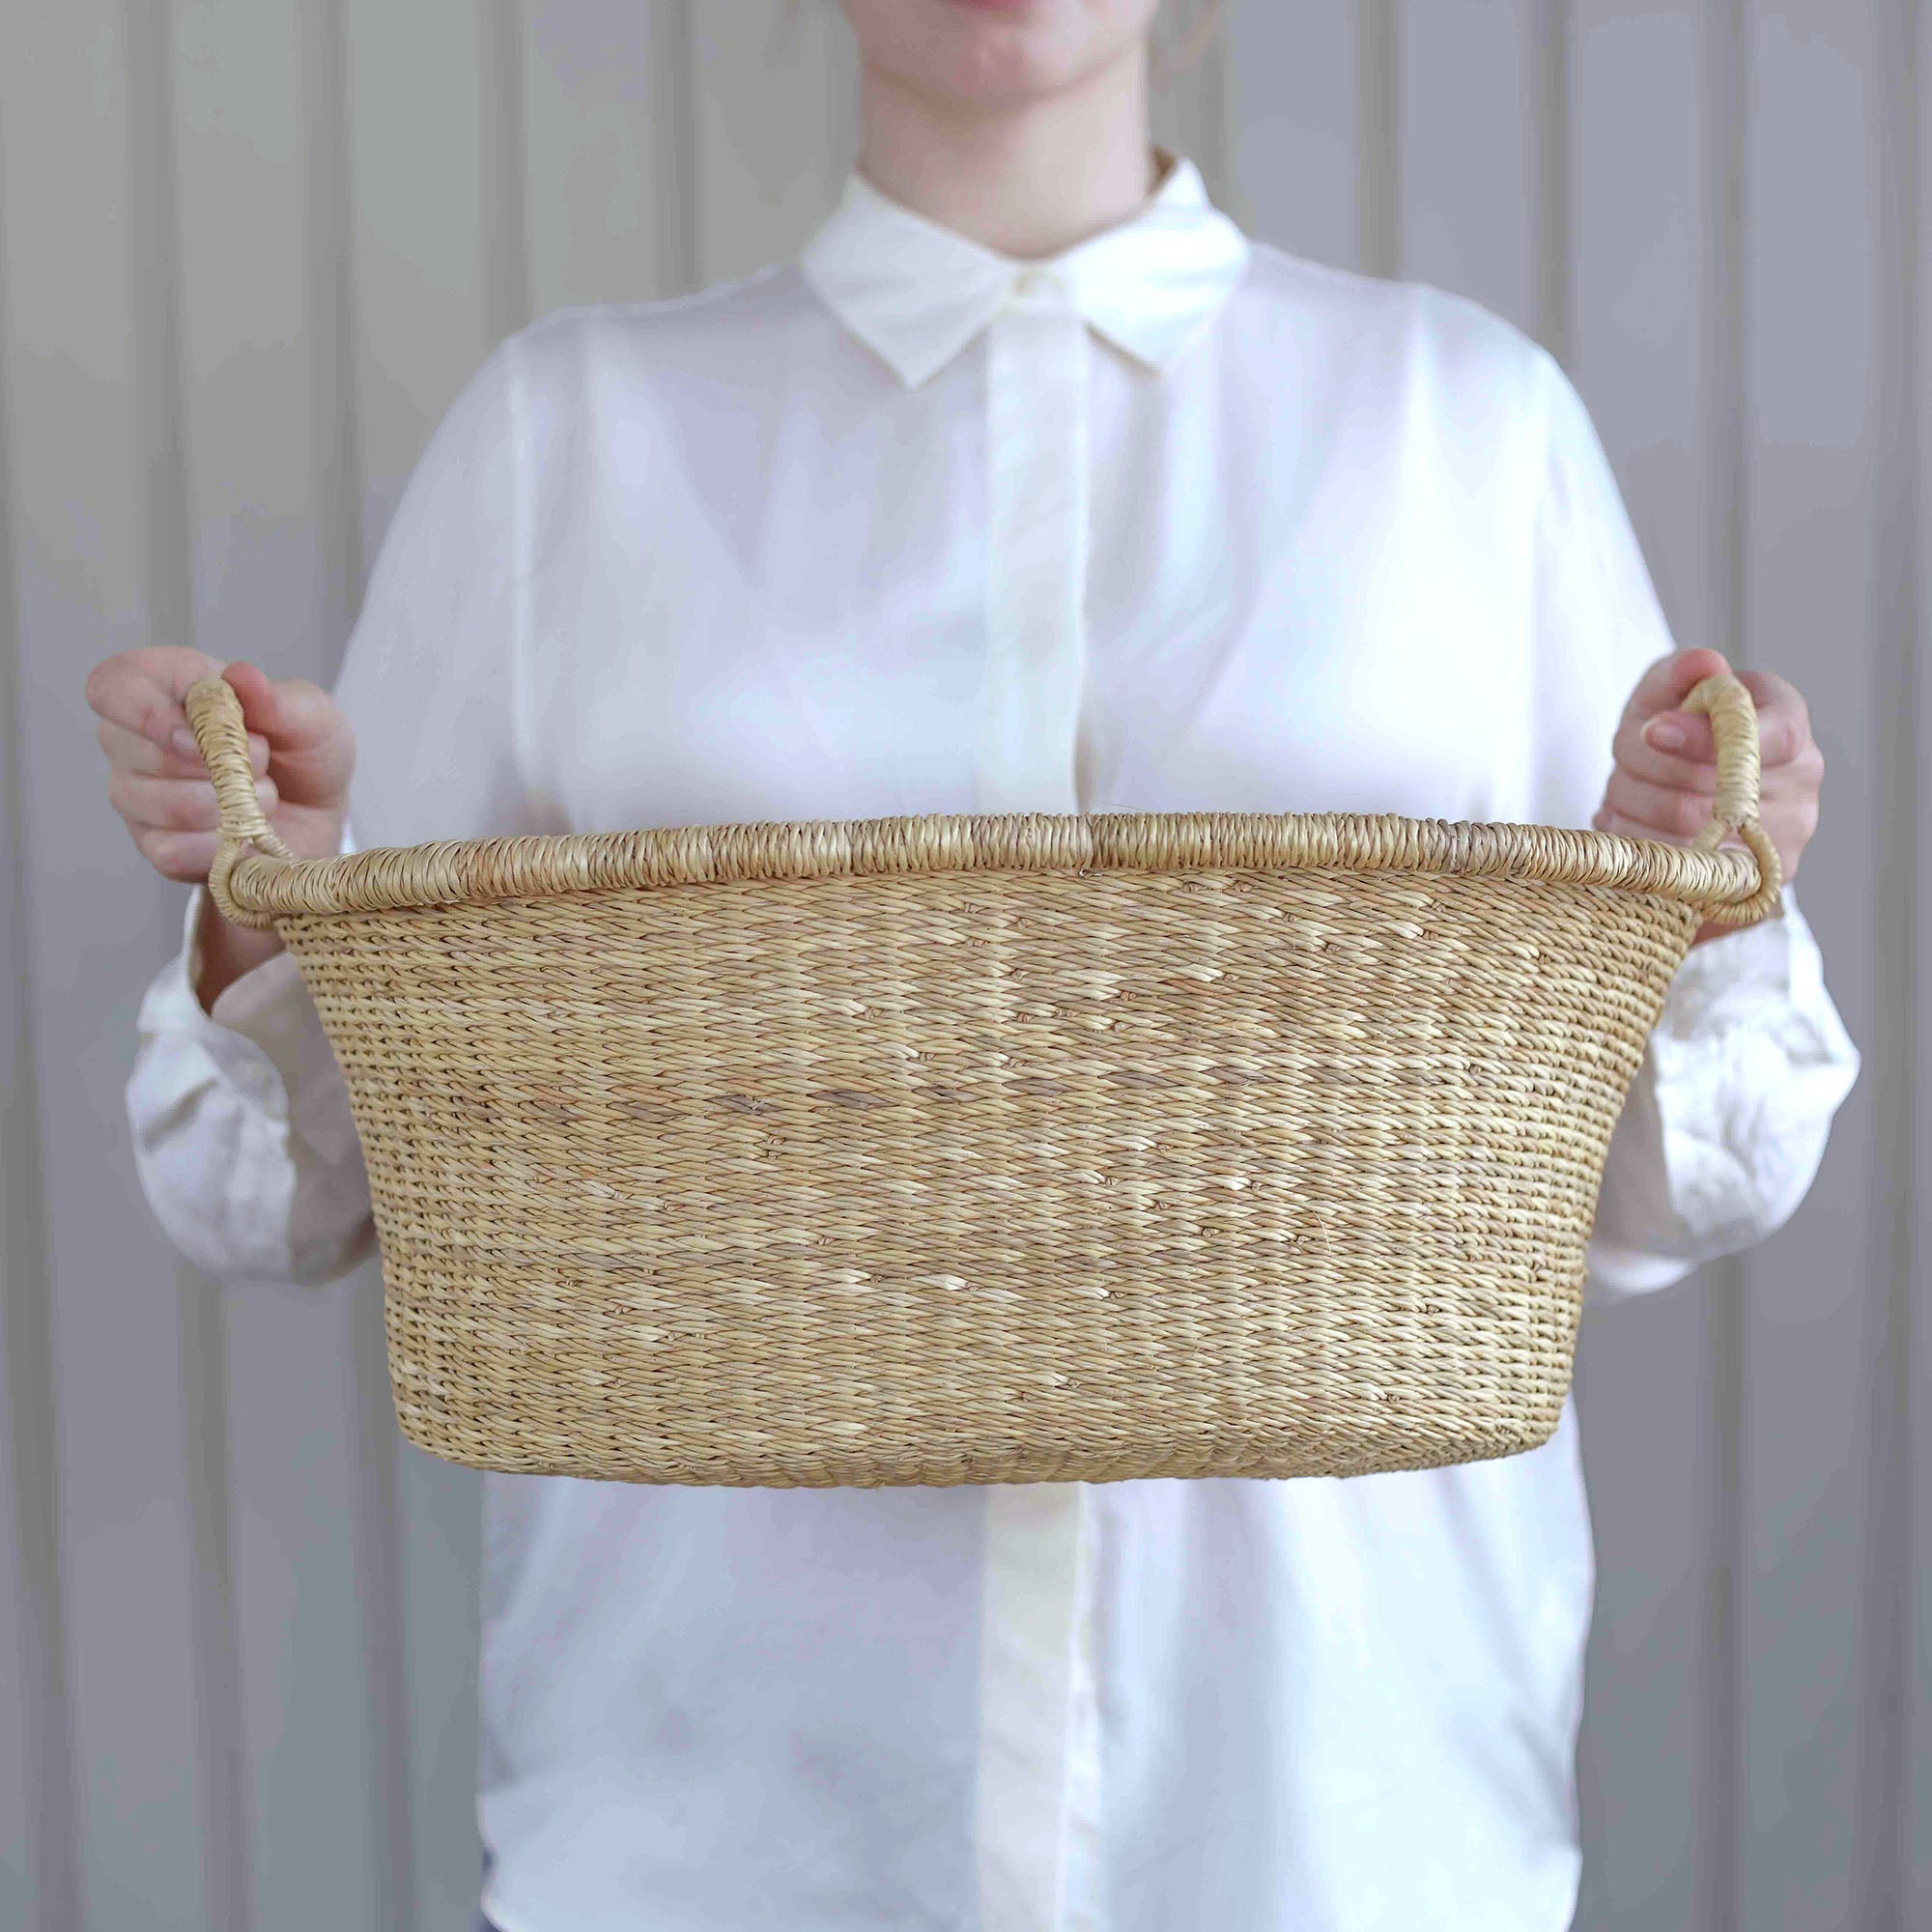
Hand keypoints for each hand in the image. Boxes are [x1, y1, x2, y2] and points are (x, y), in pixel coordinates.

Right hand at [86, 647, 354, 1007]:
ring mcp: (141, 801)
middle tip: (263, 777)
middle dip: (200, 768)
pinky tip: (242, 846)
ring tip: (263, 808)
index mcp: (173, 692)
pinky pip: (163, 852)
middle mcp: (143, 744)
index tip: (201, 730)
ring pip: (138, 803)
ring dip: (211, 810)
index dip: (143, 705)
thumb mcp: (322, 728)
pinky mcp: (158, 851)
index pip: (113, 682)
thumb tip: (243, 679)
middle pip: (123, 748)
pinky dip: (210, 850)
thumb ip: (288, 702)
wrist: (325, 842)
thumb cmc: (314, 767)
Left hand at [1592, 647, 1821, 947]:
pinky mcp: (1749, 893)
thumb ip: (1683, 673)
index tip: (1653, 730)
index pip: (1771, 736)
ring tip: (1629, 792)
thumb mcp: (1671, 692)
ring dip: (1631, 812)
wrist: (1687, 795)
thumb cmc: (1678, 733)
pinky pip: (1675, 878)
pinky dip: (1636, 852)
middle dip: (1642, 774)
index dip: (1703, 737)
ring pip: (1679, 838)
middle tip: (1627, 760)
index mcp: (1789, 727)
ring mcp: (1781, 847)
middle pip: (1701, 794)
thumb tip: (1705, 665)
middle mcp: (1801, 790)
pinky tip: (1632, 831)